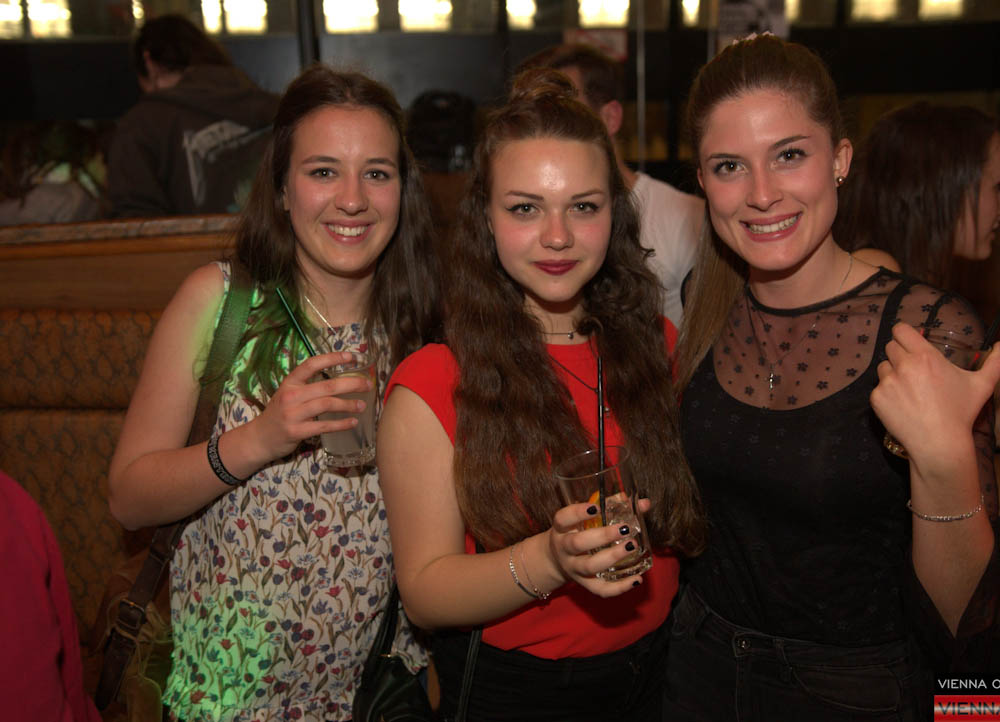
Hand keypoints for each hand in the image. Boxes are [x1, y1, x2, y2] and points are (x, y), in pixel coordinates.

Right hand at [246, 351, 372, 460]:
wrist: (259, 438)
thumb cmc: (279, 414)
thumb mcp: (288, 394)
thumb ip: (309, 387)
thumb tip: (339, 381)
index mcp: (290, 382)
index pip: (312, 364)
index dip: (332, 358)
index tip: (351, 356)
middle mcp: (291, 395)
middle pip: (327, 386)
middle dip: (351, 383)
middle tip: (368, 384)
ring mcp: (293, 414)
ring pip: (327, 404)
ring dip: (348, 404)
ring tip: (362, 405)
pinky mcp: (296, 431)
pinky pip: (324, 426)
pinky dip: (341, 424)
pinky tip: (353, 422)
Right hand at [546, 499, 650, 597]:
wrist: (557, 561)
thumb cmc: (578, 532)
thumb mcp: (586, 519)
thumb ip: (612, 507)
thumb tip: (644, 503)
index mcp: (562, 529)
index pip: (563, 518)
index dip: (578, 513)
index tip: (596, 508)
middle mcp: (565, 549)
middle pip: (578, 543)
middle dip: (602, 536)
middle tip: (624, 528)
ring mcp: (574, 569)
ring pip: (590, 566)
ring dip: (612, 557)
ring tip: (632, 546)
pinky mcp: (585, 584)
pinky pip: (601, 589)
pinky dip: (620, 587)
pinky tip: (637, 579)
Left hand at [871, 323, 999, 469]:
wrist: (939, 443)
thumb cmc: (961, 412)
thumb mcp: (982, 384)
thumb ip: (995, 362)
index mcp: (925, 356)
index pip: (900, 330)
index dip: (904, 334)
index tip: (910, 342)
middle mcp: (903, 365)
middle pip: (891, 347)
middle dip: (901, 354)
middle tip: (914, 370)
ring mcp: (887, 382)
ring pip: (883, 367)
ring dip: (892, 373)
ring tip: (910, 390)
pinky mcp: (877, 398)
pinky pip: (877, 387)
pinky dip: (887, 393)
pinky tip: (902, 404)